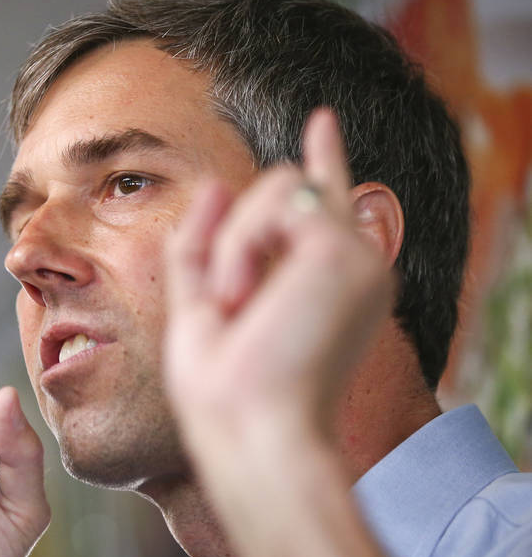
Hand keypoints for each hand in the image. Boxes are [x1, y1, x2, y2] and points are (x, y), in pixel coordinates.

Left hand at [162, 109, 393, 484]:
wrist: (253, 435)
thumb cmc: (225, 395)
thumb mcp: (199, 312)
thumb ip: (203, 249)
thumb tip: (214, 185)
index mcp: (326, 285)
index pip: (328, 204)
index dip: (325, 158)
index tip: (322, 121)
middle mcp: (352, 267)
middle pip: (285, 187)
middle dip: (236, 237)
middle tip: (233, 310)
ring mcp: (357, 256)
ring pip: (278, 186)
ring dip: (235, 247)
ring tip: (239, 310)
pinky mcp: (344, 251)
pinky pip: (273, 207)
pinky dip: (242, 250)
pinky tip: (246, 297)